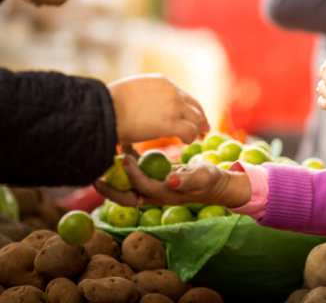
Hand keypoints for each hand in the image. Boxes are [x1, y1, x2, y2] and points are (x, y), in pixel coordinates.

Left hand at [94, 156, 250, 207]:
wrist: (215, 184)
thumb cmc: (210, 181)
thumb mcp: (203, 178)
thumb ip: (187, 180)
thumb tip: (170, 182)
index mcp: (163, 194)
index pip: (141, 186)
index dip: (131, 175)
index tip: (123, 158)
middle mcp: (153, 193)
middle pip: (125, 195)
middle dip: (108, 188)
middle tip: (94, 175)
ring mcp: (152, 186)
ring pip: (126, 184)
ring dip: (114, 173)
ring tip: (105, 156)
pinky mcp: (154, 177)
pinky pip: (136, 172)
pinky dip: (128, 161)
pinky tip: (124, 145)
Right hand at [107, 74, 209, 145]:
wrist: (103, 110)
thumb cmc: (108, 104)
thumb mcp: (133, 91)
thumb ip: (147, 96)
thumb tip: (146, 107)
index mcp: (162, 81)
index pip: (183, 95)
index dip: (189, 107)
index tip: (192, 115)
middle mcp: (172, 91)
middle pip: (195, 105)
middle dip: (200, 117)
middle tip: (204, 128)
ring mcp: (174, 106)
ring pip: (196, 118)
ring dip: (196, 129)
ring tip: (192, 138)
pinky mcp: (171, 123)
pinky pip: (190, 131)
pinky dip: (191, 137)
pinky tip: (186, 142)